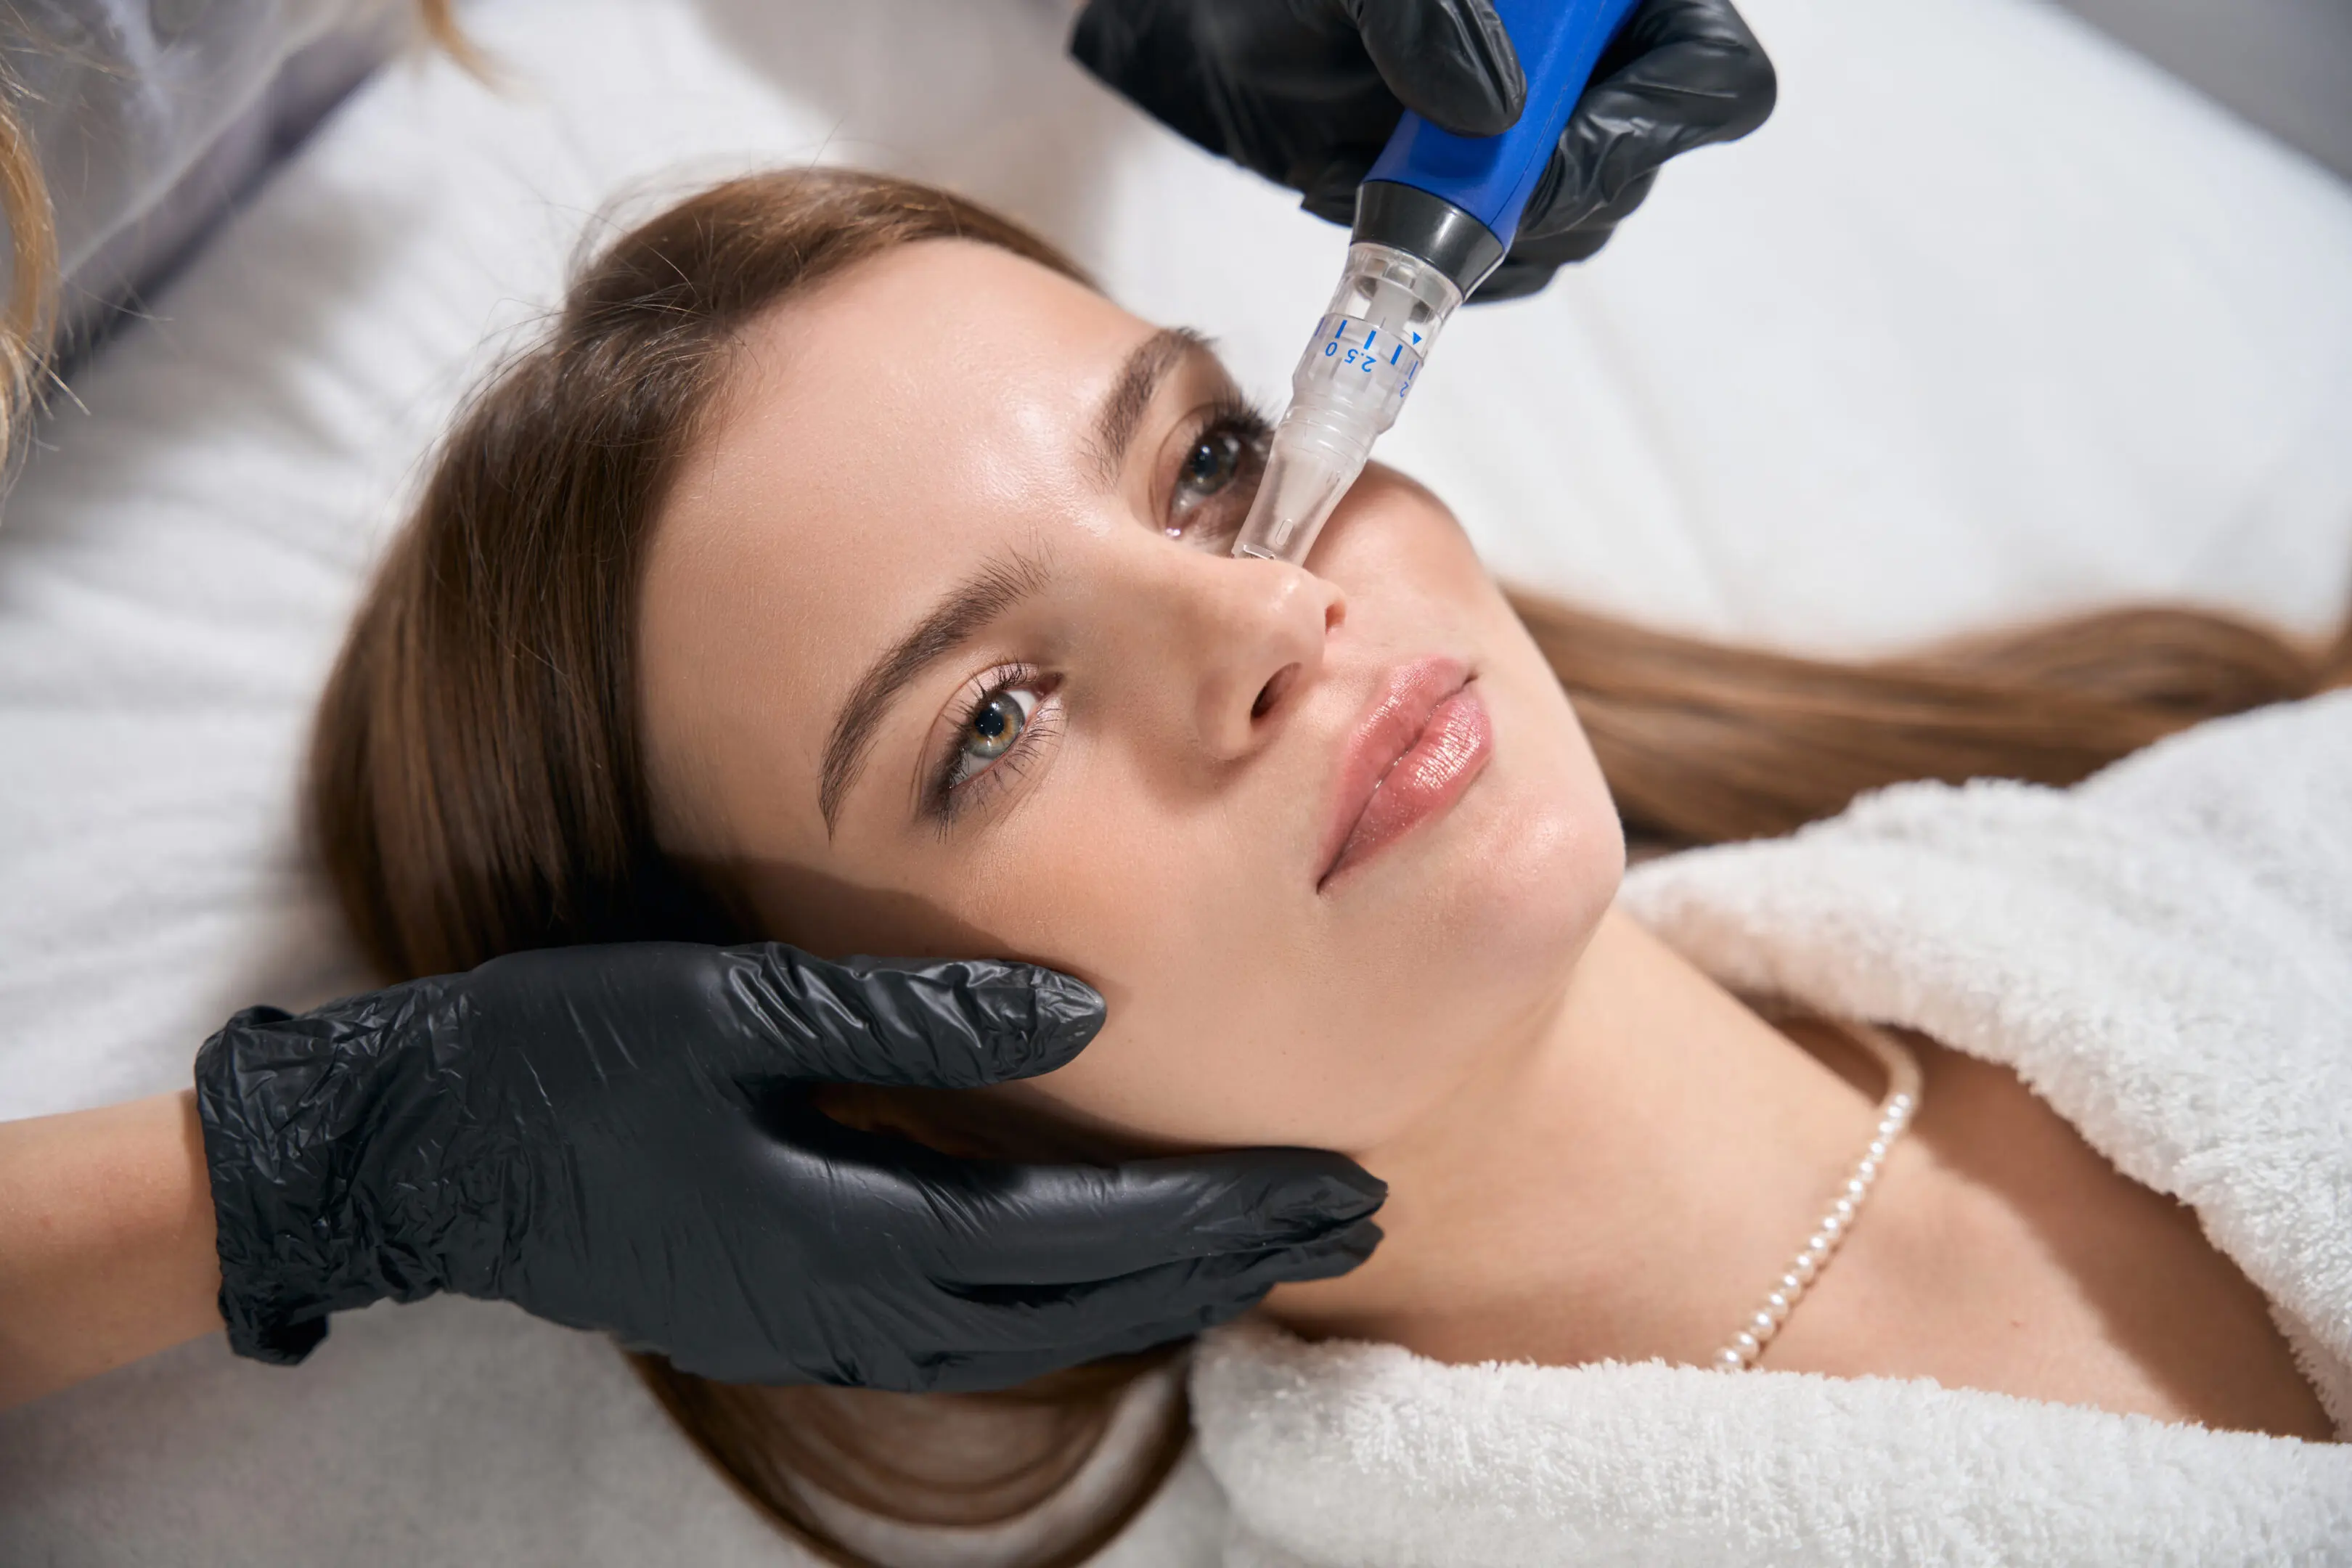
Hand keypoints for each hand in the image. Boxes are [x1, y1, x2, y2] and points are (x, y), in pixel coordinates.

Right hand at [194, 943, 1381, 1391]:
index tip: (1341, 1182)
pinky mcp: (796, 1316)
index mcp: (846, 1233)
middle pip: (1086, 1303)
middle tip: (1361, 1215)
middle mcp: (852, 1310)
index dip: (1219, 1212)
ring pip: (1042, 1334)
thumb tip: (1083, 1010)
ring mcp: (822, 1330)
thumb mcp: (720, 1006)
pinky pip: (978, 1333)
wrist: (414, 1156)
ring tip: (1271, 1244)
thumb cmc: (555, 1060)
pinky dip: (1075, 1303)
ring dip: (1165, 1291)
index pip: (1084, 1237)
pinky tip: (1114, 1271)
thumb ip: (904, 1011)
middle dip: (1230, 1260)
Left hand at [1071, 0, 1775, 297]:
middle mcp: (1602, 62)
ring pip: (1568, 231)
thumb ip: (1427, 15)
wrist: (1219, 34)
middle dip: (1519, 196)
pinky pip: (1503, 264)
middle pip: (1635, 167)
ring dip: (1459, 233)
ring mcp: (1554, 132)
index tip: (1527, 157)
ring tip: (1358, 174)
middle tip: (1414, 182)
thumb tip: (1493, 110)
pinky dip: (1425, 257)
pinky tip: (1355, 197)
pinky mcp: (1497, 194)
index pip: (1707, 74)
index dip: (1637, 128)